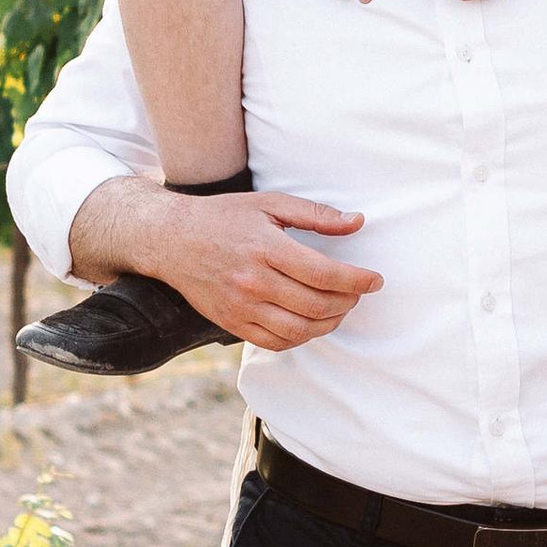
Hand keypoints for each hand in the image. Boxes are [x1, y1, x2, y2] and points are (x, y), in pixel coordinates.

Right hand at [154, 191, 381, 350]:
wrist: (171, 239)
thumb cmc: (224, 217)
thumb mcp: (269, 203)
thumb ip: (316, 215)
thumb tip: (357, 222)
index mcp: (266, 248)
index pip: (324, 274)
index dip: (357, 280)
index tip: (375, 280)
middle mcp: (253, 281)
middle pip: (316, 305)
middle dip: (348, 302)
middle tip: (358, 293)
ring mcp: (241, 306)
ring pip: (299, 330)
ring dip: (329, 323)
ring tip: (340, 309)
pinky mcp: (231, 323)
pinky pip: (275, 342)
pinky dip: (301, 338)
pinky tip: (311, 323)